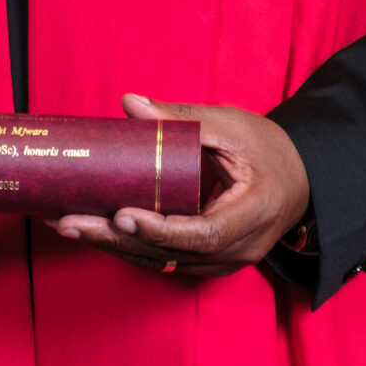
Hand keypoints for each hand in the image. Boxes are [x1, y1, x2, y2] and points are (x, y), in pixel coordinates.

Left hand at [50, 93, 309, 279]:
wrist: (299, 181)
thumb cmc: (269, 151)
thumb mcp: (232, 126)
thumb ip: (183, 119)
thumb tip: (130, 104)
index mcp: (251, 215)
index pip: (202, 233)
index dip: (159, 229)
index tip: (121, 215)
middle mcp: (236, 250)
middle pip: (169, 253)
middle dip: (114, 238)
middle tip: (68, 221)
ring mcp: (221, 262)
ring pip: (160, 260)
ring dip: (111, 244)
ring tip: (65, 223)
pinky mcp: (205, 260)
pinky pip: (163, 258)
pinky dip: (127, 246)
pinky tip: (93, 230)